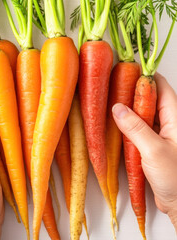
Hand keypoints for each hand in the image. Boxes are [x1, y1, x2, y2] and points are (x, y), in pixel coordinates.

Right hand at [112, 73, 176, 230]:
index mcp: (176, 118)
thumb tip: (117, 108)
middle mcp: (169, 122)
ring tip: (108, 103)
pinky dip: (126, 125)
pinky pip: (138, 128)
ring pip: (142, 113)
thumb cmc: (175, 177)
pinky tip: (114, 125)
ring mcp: (160, 133)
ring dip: (127, 109)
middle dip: (130, 92)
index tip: (124, 72)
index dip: (144, 77)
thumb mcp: (153, 150)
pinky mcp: (151, 144)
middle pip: (149, 98)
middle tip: (110, 87)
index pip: (161, 87)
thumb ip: (135, 128)